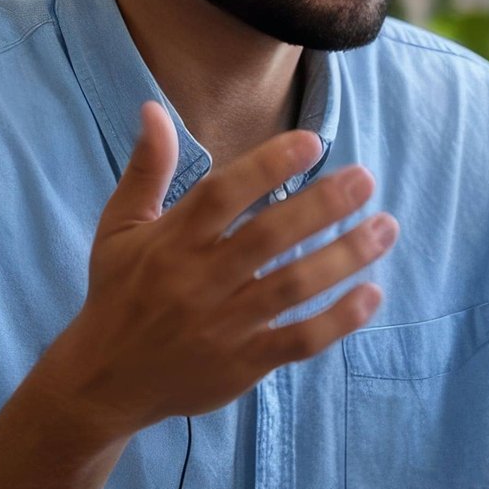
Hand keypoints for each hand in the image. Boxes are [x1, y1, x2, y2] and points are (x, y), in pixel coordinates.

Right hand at [51, 101, 397, 439]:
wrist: (104, 380)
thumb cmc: (117, 293)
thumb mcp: (119, 228)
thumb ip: (146, 169)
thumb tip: (154, 108)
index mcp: (171, 242)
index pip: (224, 194)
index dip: (269, 165)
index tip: (313, 142)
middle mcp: (199, 281)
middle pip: (269, 236)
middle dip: (323, 205)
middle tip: (366, 178)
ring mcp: (224, 326)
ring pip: (293, 286)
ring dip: (344, 256)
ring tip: (385, 227)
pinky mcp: (242, 364)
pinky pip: (299, 340)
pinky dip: (338, 319)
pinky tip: (372, 294)